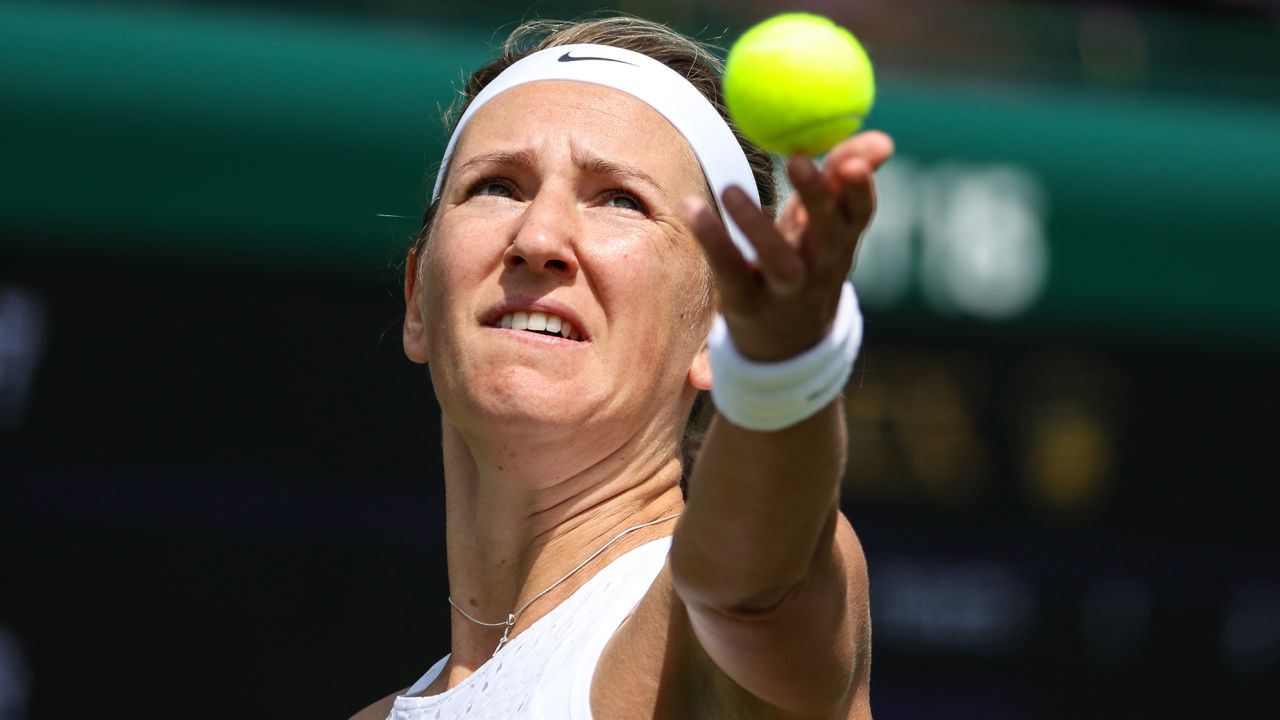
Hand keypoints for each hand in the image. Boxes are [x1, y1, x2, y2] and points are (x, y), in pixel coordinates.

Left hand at [684, 130, 893, 361]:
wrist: (787, 343)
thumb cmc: (809, 261)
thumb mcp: (829, 223)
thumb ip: (845, 177)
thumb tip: (882, 138)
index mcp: (843, 242)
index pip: (861, 214)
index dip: (861, 188)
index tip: (852, 159)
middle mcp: (821, 268)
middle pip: (828, 236)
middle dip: (818, 198)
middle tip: (799, 159)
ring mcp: (785, 290)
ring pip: (779, 262)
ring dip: (756, 226)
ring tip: (731, 188)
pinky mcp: (747, 303)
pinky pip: (729, 270)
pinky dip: (712, 240)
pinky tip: (692, 208)